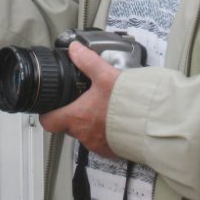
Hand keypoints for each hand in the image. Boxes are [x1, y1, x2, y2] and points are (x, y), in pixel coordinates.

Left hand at [39, 42, 120, 156]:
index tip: (51, 107)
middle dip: (72, 114)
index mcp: (76, 117)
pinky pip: (102, 141)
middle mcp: (84, 134)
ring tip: (102, 109)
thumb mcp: (104, 75)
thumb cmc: (127, 104)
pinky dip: (106, 132)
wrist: (151, 124)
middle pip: (67, 126)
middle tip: (81, 101)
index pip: (48, 122)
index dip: (47, 114)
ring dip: (90, 123)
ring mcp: (98, 144)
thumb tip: (75, 49)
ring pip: (86, 134)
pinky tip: (115, 120)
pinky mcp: (112, 150)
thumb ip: (87, 60)